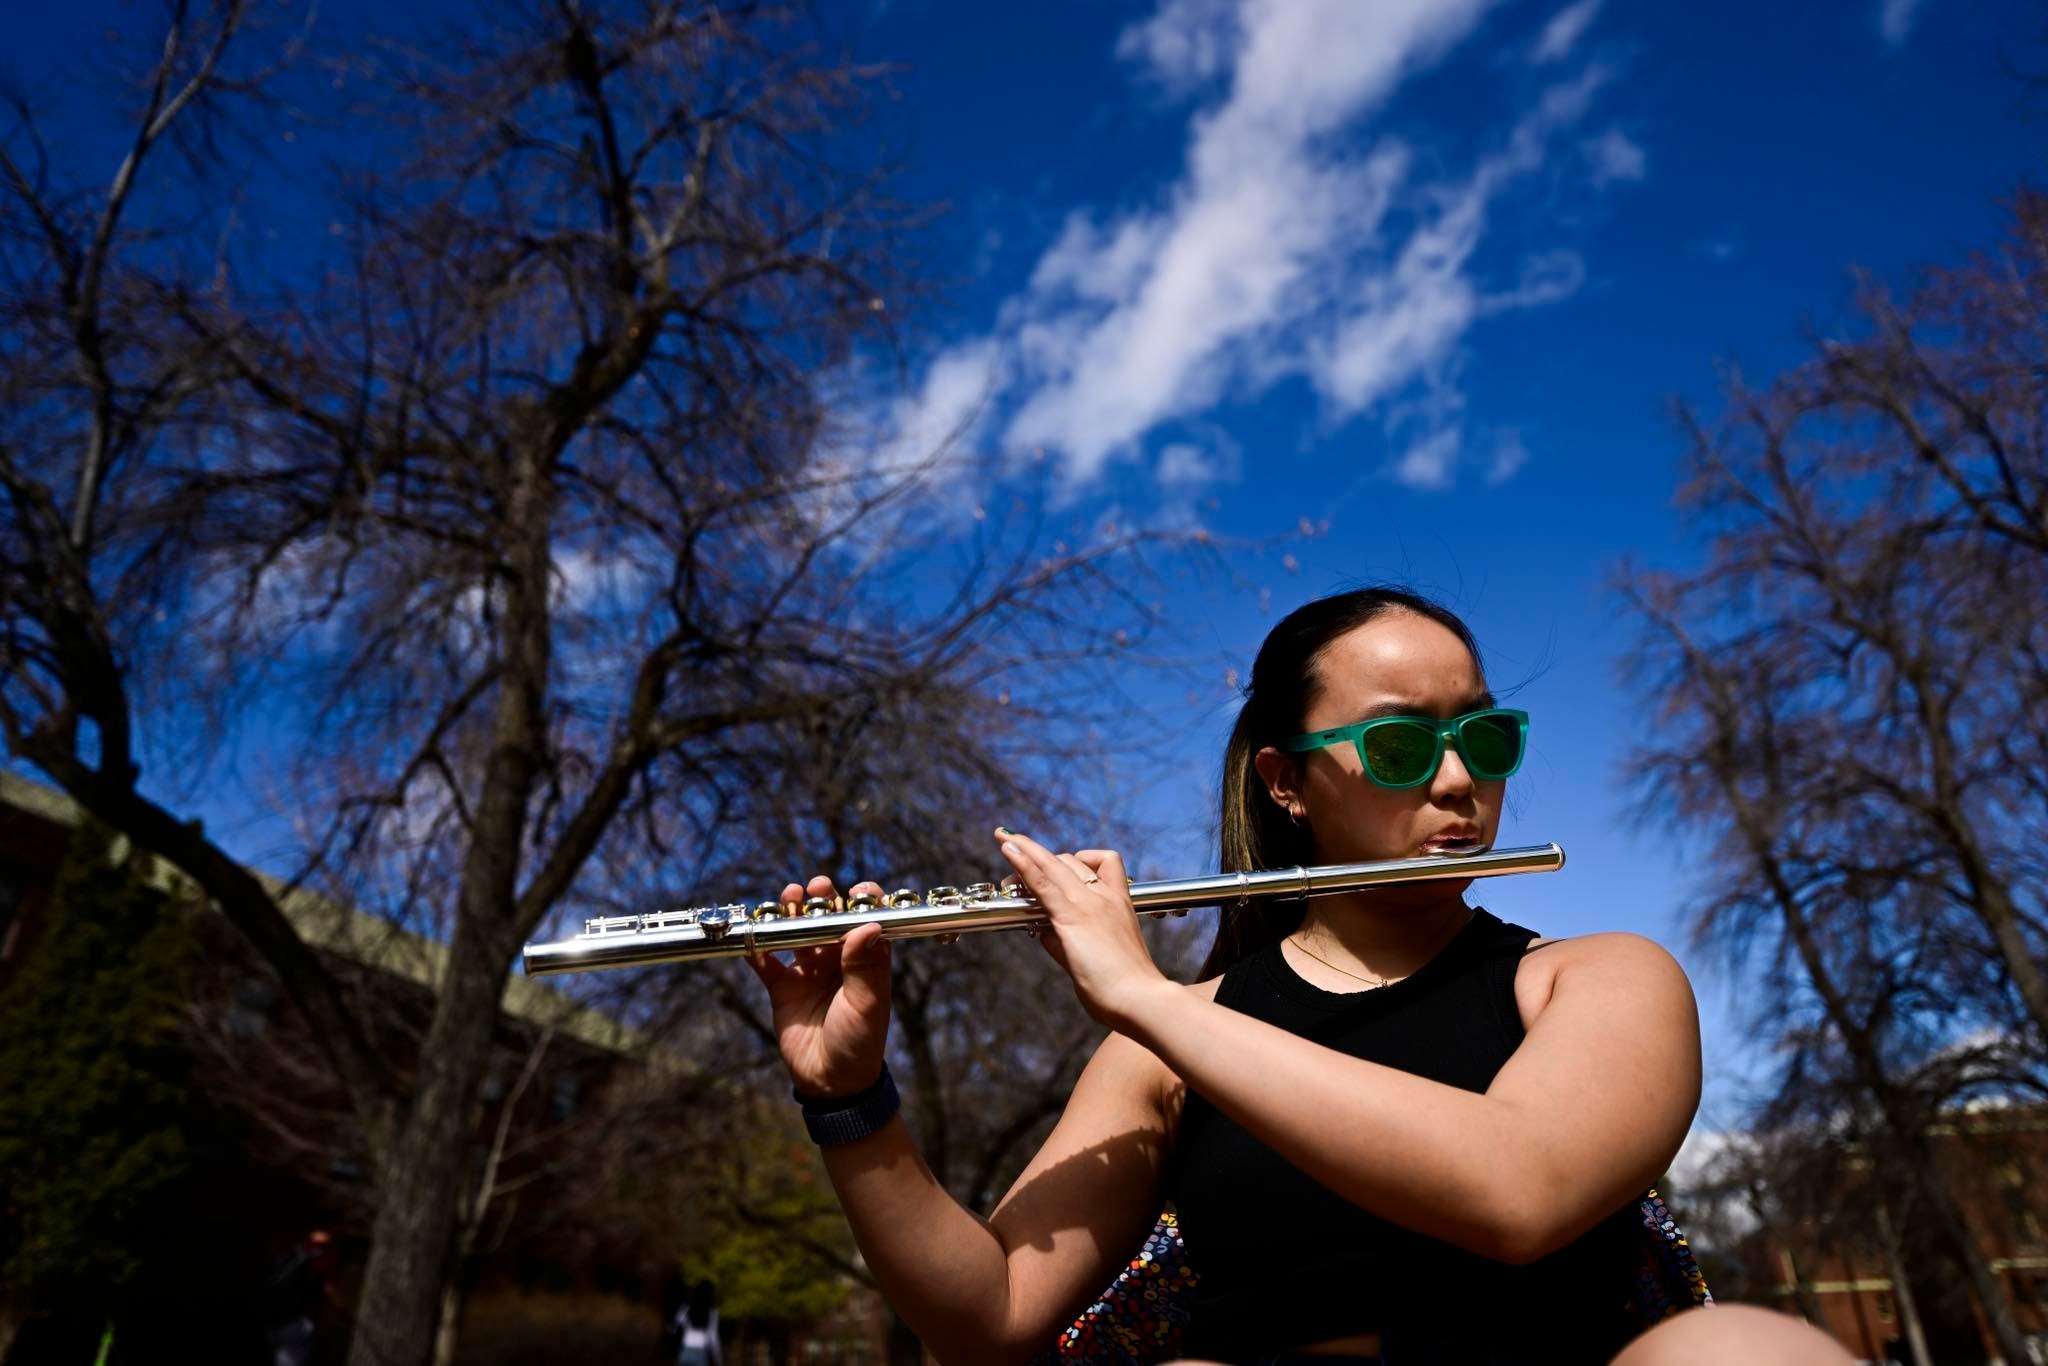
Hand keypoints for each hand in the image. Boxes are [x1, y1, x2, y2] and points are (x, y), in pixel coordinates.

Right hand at [744, 874, 892, 1097]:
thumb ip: (865, 965)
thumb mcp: (867, 1004)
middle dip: (822, 898)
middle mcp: (836, 959)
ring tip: (788, 898)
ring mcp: (808, 971)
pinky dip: (757, 948)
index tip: (857, 891)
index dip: (862, 902)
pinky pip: (766, 962)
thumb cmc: (860, 1042)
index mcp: (864, 960)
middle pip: (827, 918)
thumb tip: (867, 924)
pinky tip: (752, 936)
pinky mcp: (782, 987)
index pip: (865, 920)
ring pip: (796, 932)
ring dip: (790, 913)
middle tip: (816, 887)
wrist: (831, 1081)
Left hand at [994, 830, 1172, 1030]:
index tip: (1054, 864)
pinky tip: (1009, 850)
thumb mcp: (1095, 958)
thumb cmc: (1125, 990)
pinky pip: (1042, 882)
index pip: (1100, 864)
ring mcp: (1088, 904)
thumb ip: (1067, 943)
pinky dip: (1023, 863)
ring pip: (1052, 864)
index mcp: (1119, 904)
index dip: (1075, 859)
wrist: (1140, 1000)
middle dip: (1040, 857)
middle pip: (1070, 861)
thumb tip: (1045, 935)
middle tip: (1014, 859)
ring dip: (1025, 849)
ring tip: (1003, 838)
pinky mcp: (1072, 916)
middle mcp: (1105, 897)